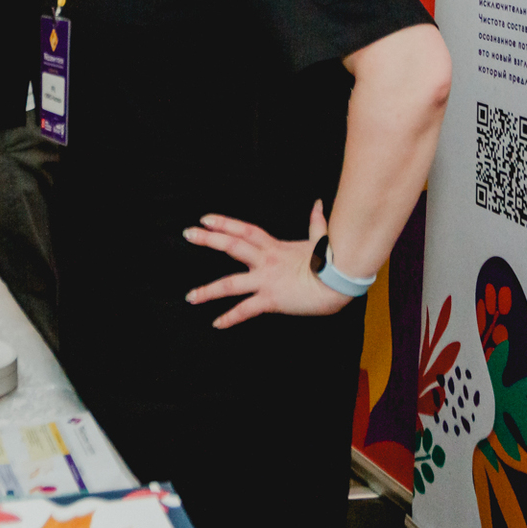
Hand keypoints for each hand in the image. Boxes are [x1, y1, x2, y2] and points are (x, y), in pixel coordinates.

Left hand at [181, 200, 352, 328]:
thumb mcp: (318, 239)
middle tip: (188, 233)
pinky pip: (246, 310)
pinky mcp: (271, 300)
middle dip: (208, 240)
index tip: (204, 218)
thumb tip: (317, 204)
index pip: (244, 230)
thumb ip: (315, 222)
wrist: (338, 283)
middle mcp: (265, 261)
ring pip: (230, 284)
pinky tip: (216, 323)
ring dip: (208, 290)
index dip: (224, 222)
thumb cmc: (329, 262)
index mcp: (273, 247)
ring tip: (190, 296)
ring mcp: (266, 280)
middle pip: (232, 246)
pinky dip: (230, 318)